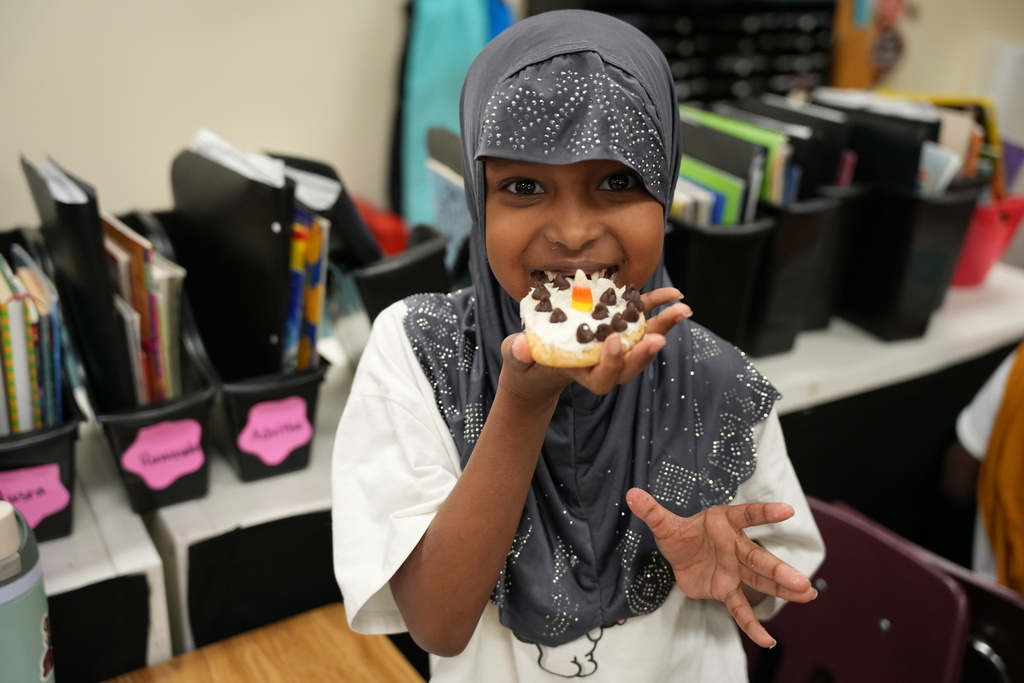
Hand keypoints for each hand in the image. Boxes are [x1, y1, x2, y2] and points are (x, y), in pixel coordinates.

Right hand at [500, 287, 691, 401]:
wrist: (539, 364)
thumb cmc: (527, 364)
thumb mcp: (518, 360)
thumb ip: (518, 354)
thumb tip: (520, 345)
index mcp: (583, 374)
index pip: (603, 378)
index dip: (612, 363)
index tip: (614, 342)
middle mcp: (604, 363)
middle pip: (631, 363)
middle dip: (646, 351)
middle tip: (660, 337)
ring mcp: (613, 346)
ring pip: (643, 341)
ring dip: (663, 326)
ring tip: (682, 309)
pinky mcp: (617, 328)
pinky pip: (640, 318)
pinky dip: (656, 306)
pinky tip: (673, 294)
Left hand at [625, 488, 816, 647]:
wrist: (679, 556)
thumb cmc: (679, 534)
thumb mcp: (664, 524)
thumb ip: (651, 511)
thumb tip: (631, 494)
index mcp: (724, 523)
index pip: (746, 516)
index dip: (765, 513)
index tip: (786, 510)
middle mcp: (735, 546)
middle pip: (758, 559)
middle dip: (779, 571)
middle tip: (803, 582)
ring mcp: (734, 570)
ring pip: (759, 581)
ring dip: (781, 590)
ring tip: (808, 595)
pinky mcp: (726, 589)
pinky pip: (740, 608)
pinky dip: (751, 625)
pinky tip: (766, 641)